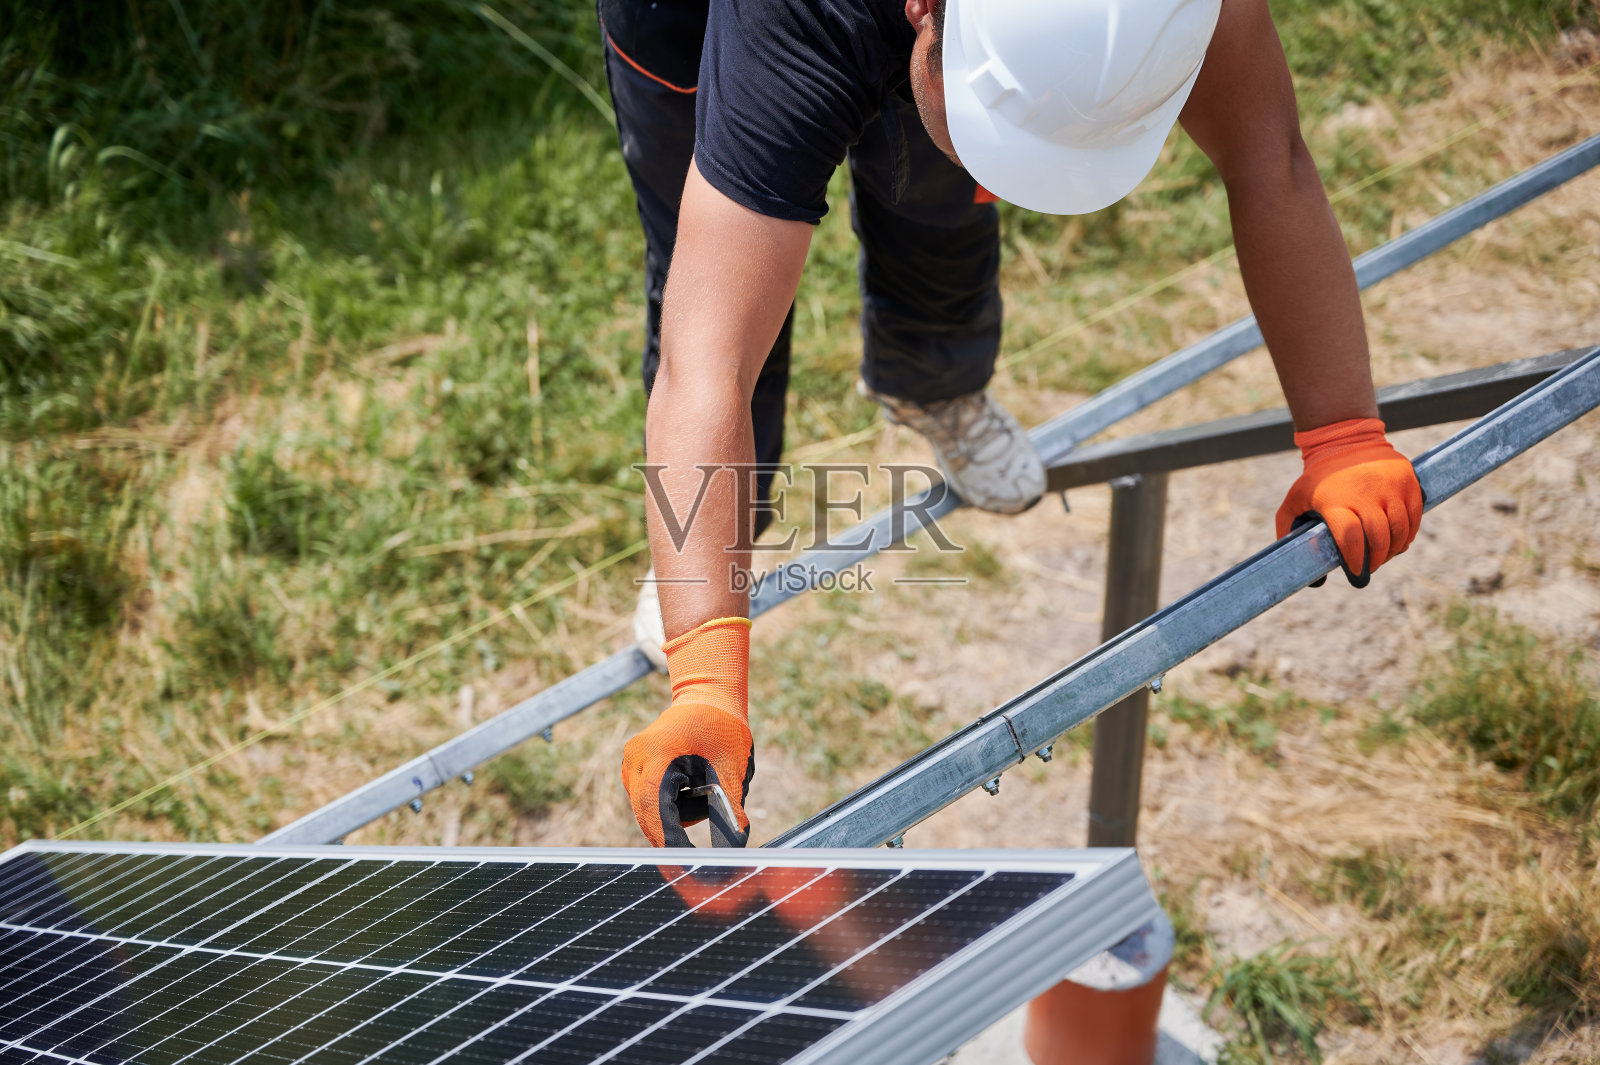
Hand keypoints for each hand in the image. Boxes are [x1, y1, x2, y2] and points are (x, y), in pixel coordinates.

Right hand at [622, 701, 752, 846]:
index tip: (685, 865)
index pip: (656, 807)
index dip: (669, 840)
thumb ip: (731, 805)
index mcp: (656, 753)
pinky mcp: (634, 772)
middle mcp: (635, 760)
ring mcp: (631, 766)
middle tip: (700, 859)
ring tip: (703, 784)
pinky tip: (691, 783)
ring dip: (678, 815)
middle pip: (649, 815)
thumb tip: (738, 842)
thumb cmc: (722, 727)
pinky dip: (672, 805)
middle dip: (675, 835)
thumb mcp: (731, 766)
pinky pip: (650, 803)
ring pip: (650, 812)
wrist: (707, 699)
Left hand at [1275, 417, 1422, 586]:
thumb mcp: (1295, 499)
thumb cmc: (1318, 478)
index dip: (1355, 559)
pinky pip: (1414, 515)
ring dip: (1395, 549)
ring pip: (1400, 529)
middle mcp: (1364, 492)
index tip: (1356, 573)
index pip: (1350, 537)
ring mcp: (1389, 485)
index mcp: (1334, 500)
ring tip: (1385, 556)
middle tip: (1370, 568)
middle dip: (1377, 559)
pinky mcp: (1407, 480)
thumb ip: (1288, 528)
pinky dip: (1410, 533)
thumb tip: (1299, 567)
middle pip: (1378, 536)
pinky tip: (1400, 542)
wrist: (1346, 440)